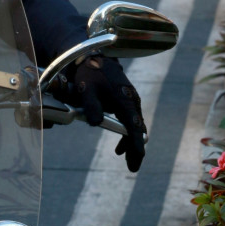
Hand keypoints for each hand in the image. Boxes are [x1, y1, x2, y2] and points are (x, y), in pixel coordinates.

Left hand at [73, 55, 145, 171]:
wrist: (95, 58)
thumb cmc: (91, 74)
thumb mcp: (87, 89)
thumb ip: (91, 106)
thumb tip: (95, 123)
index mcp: (125, 100)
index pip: (134, 126)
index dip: (136, 144)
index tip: (138, 158)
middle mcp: (132, 101)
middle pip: (138, 129)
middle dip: (136, 149)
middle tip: (132, 167)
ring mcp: (131, 101)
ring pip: (136, 126)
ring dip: (132, 143)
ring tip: (126, 160)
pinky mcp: (127, 101)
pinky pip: (131, 121)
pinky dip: (128, 134)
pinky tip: (120, 148)